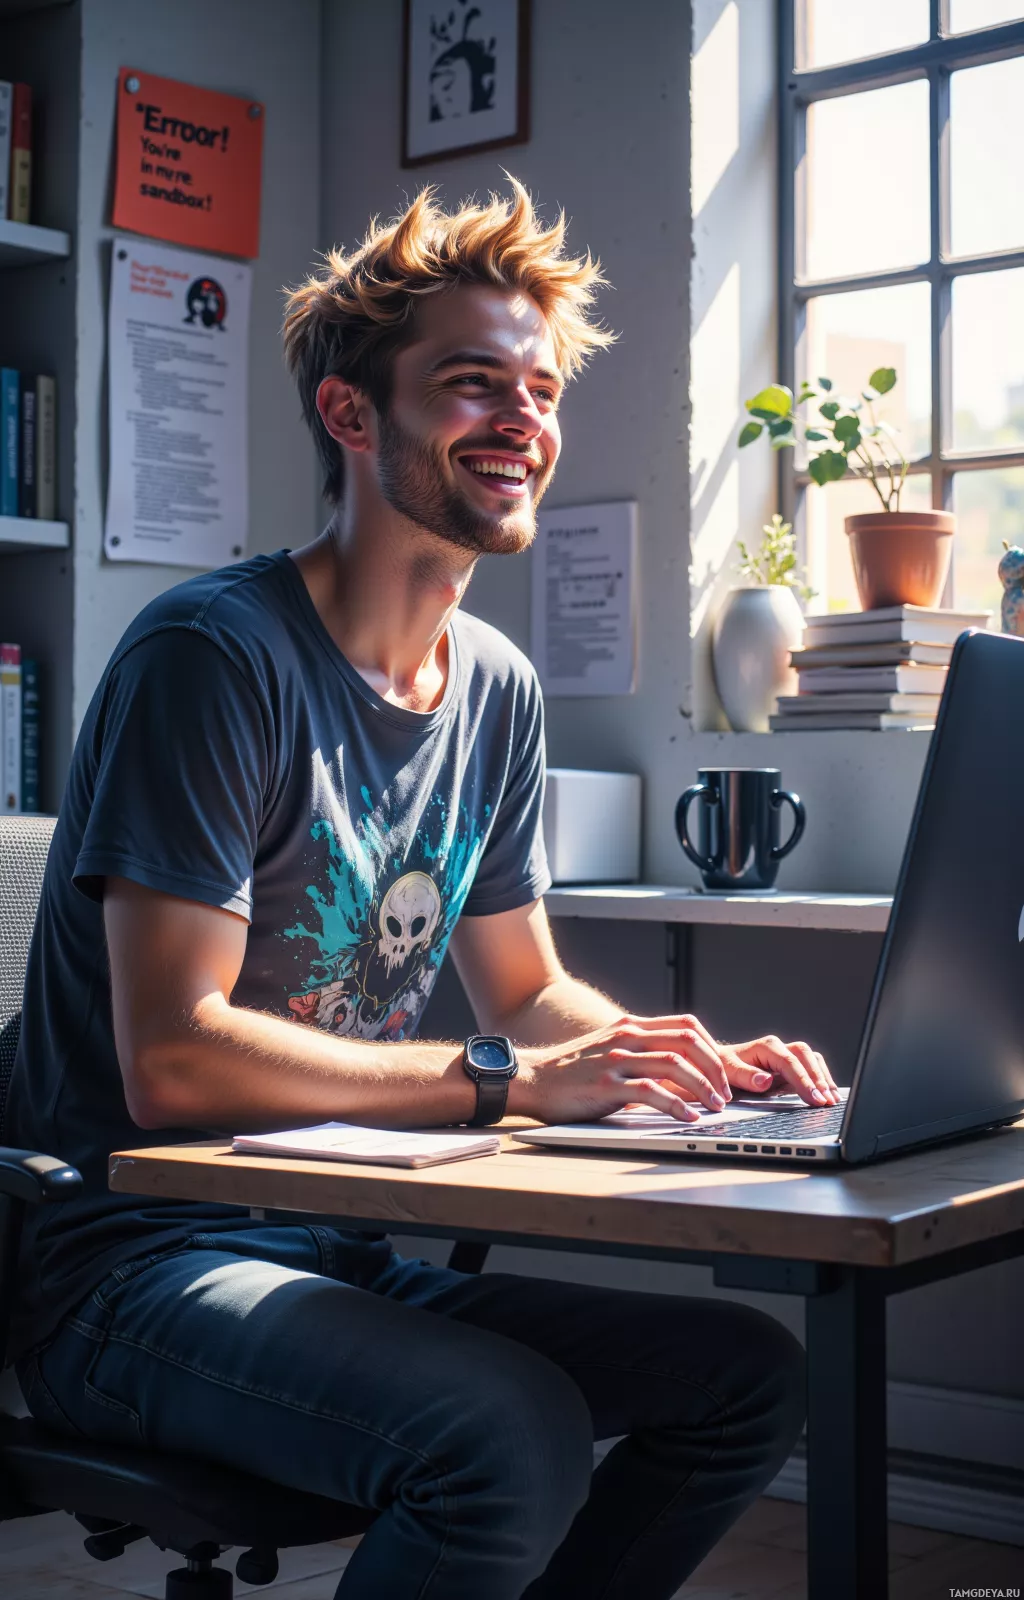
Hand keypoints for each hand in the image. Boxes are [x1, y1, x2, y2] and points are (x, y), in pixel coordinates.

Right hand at [513, 1012, 732, 1124]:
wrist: (532, 1079)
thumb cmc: (573, 1072)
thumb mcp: (610, 1050)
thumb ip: (641, 1052)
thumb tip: (681, 1073)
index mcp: (631, 1027)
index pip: (686, 1025)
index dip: (712, 1048)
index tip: (722, 1072)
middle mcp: (627, 1037)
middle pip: (688, 1042)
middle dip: (716, 1068)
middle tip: (726, 1093)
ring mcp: (617, 1060)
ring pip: (675, 1065)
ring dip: (704, 1088)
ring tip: (716, 1108)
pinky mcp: (607, 1085)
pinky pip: (652, 1091)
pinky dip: (677, 1106)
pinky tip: (688, 1118)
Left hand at [719, 1035, 839, 1105]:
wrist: (719, 1062)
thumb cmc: (723, 1067)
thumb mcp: (728, 1072)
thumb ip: (746, 1076)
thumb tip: (766, 1080)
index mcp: (766, 1047)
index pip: (790, 1062)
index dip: (804, 1081)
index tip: (815, 1098)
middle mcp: (779, 1047)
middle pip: (806, 1057)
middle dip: (818, 1080)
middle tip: (826, 1101)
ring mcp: (787, 1054)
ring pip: (813, 1059)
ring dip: (824, 1079)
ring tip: (832, 1100)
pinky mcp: (791, 1064)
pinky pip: (812, 1066)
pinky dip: (822, 1078)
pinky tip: (830, 1093)